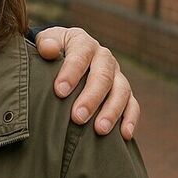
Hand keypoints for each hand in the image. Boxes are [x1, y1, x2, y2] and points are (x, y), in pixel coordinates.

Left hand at [34, 26, 140, 140]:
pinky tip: (124, 135)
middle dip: (91, 98)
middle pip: (103, 76)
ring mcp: (116, 75)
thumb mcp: (46, 43)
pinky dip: (130, 119)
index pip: (80, 55)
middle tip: (77, 117)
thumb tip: (48, 50)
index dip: (71, 72)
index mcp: (83, 43)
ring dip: (111, 111)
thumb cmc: (51, 52)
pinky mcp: (124, 92)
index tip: (59, 91)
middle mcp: (103, 57)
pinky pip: (132, 105)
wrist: (64, 55)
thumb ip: (45, 45)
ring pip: (121, 91)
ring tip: (99, 129)